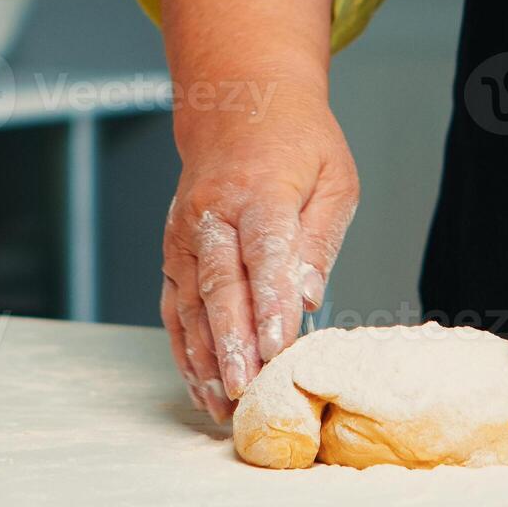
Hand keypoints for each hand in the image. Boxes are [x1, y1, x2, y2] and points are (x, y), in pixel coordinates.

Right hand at [163, 86, 357, 421]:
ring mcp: (185, 234)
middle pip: (219, 285)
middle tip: (245, 388)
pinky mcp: (173, 251)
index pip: (264, 253)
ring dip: (204, 356)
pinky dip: (184, 348)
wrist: (238, 103)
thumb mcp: (334, 178)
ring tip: (222, 402)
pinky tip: (200, 383)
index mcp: (260, 190)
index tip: (278, 347)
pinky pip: (174, 306)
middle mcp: (213, 214)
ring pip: (189, 303)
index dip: (270, 303)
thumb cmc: (297, 143)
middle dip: (232, 342)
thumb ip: (320, 239)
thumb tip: (309, 296)